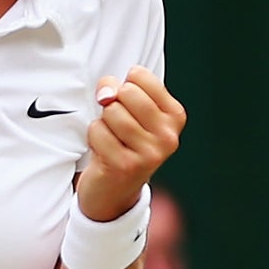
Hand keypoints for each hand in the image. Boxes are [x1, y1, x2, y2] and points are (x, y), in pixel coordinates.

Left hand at [75, 66, 184, 223]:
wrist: (114, 191)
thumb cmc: (122, 144)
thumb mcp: (130, 114)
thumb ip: (121, 92)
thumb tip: (106, 92)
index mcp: (174, 116)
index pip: (139, 76)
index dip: (121, 86)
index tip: (124, 104)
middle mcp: (167, 135)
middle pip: (126, 93)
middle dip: (111, 105)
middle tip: (115, 125)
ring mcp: (149, 152)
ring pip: (111, 112)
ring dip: (102, 124)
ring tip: (111, 139)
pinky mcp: (126, 165)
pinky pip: (98, 132)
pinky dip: (93, 138)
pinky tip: (104, 152)